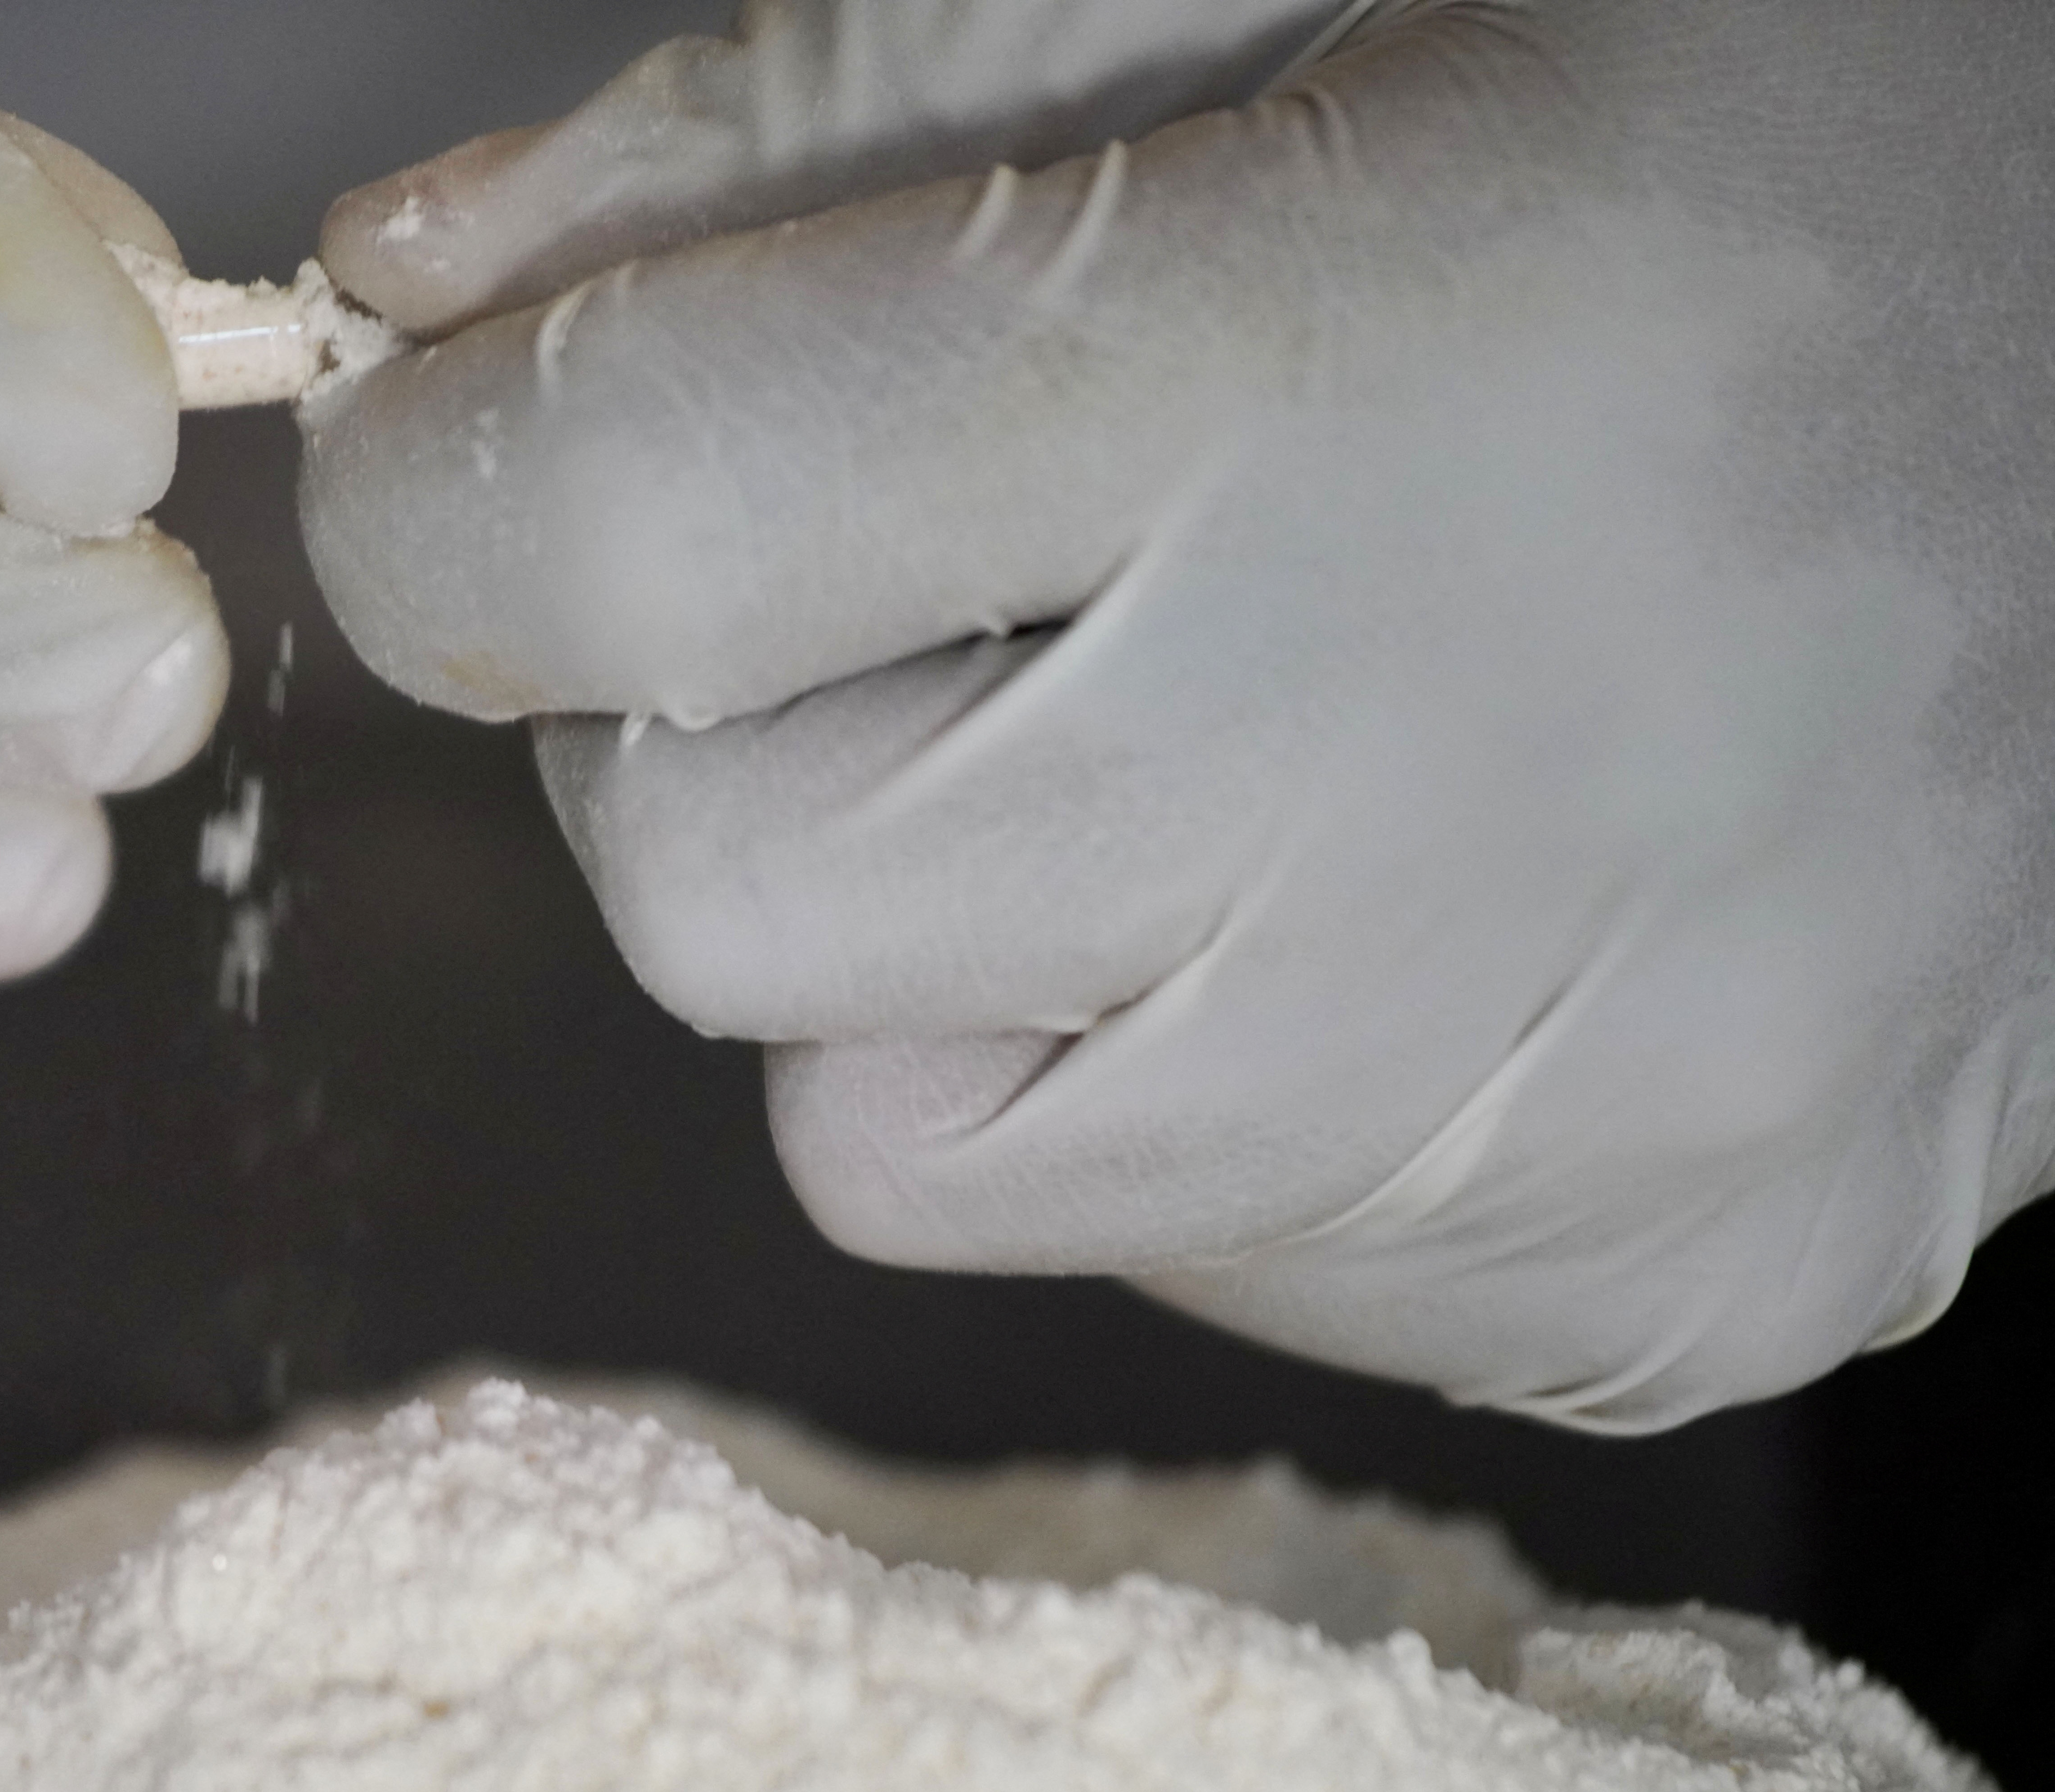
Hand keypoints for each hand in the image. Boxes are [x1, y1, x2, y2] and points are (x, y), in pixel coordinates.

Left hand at [299, 0, 2054, 1428]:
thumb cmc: (1762, 118)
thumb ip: (812, 113)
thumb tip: (417, 293)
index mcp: (1338, 391)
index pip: (619, 543)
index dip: (454, 503)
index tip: (487, 454)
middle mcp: (1432, 819)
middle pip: (703, 902)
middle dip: (710, 735)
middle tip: (944, 582)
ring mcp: (1549, 1122)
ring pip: (887, 1142)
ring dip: (934, 941)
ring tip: (1210, 737)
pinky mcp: (1647, 1287)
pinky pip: (1167, 1266)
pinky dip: (1178, 1095)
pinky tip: (1392, 897)